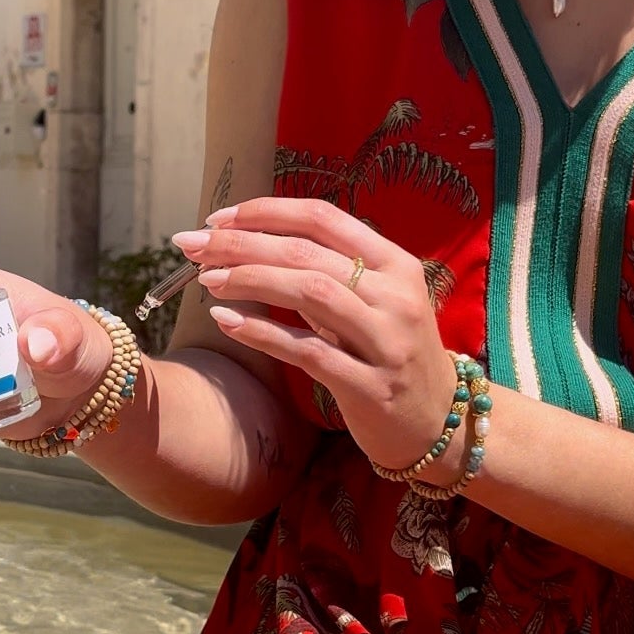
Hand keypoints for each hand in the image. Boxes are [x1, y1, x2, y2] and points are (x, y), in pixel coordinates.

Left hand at [173, 197, 459, 473]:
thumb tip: (251, 245)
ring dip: (250, 280)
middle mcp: (395, 295)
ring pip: (310, 293)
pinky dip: (263, 333)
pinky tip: (227, 322)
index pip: (323, 218)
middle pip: (307, 253)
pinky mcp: (371, 386)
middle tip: (192, 245)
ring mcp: (387, 341)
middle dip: (241, 244)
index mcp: (395, 263)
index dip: (265, 212)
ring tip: (207, 279)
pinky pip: (308, 352)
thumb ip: (327, 274)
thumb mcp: (374, 302)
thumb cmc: (393, 353)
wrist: (441, 421)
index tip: (218, 218)